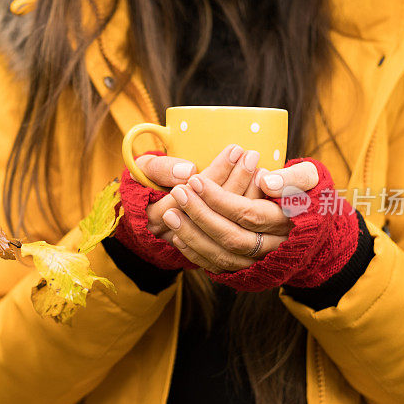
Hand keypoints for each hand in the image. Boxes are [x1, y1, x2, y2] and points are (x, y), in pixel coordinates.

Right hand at [135, 144, 265, 242]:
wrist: (149, 213)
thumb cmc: (147, 183)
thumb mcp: (143, 170)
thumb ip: (161, 168)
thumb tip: (187, 171)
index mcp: (156, 216)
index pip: (194, 195)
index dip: (216, 173)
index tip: (234, 150)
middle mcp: (176, 235)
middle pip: (215, 213)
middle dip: (237, 181)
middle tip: (251, 156)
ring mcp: (193, 247)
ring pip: (230, 230)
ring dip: (247, 197)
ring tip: (259, 168)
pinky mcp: (210, 253)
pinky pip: (237, 241)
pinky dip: (249, 214)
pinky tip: (260, 191)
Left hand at [163, 159, 319, 273]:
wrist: (313, 226)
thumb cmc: (308, 192)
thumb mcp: (310, 177)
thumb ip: (293, 178)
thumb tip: (266, 182)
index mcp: (287, 223)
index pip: (248, 214)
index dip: (219, 198)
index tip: (195, 180)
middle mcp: (274, 248)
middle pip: (232, 238)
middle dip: (201, 216)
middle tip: (179, 193)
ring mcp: (261, 263)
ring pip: (223, 257)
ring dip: (193, 236)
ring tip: (171, 214)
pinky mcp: (248, 270)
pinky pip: (219, 268)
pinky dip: (197, 254)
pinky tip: (178, 236)